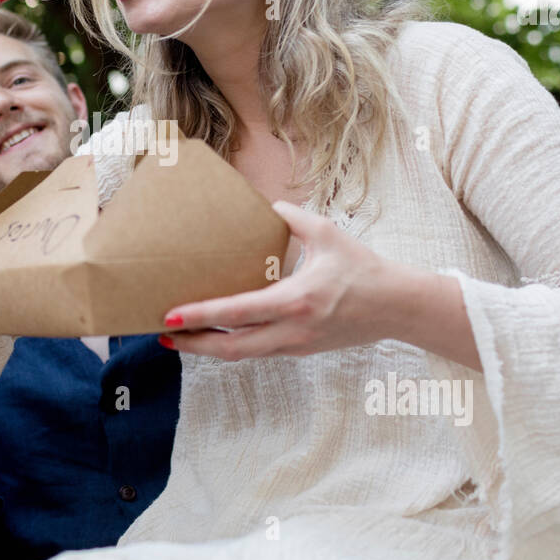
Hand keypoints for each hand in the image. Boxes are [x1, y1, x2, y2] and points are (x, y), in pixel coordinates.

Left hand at [158, 201, 394, 359]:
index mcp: (296, 301)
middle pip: (231, 349)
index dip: (201, 316)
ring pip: (243, 355)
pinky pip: (258, 351)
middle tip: (163, 333)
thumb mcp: (327, 232)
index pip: (238, 313)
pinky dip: (232, 346)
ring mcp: (296, 345)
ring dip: (209, 348)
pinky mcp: (300, 350)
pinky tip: (216, 334)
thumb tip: (264, 205)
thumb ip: (290, 217)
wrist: (397, 306)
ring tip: (181, 336)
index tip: (171, 315)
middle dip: (193, 344)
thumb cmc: (363, 268)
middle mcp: (293, 330)